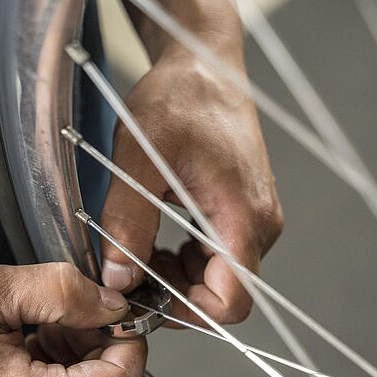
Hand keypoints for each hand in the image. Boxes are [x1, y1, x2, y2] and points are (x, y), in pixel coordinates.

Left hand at [100, 55, 282, 325]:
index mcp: (242, 217)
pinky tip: (156, 242)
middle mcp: (258, 224)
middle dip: (175, 295)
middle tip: (130, 277)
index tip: (146, 301)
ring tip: (138, 255)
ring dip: (177, 278)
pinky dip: (185, 260)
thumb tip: (118, 277)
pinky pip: (217, 255)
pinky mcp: (242, 210)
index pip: (231, 301)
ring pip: (219, 277)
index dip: (187, 312)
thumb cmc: (182, 98)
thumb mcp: (139, 158)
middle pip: (224, 293)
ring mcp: (253, 218)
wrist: (203, 63)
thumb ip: (128, 222)